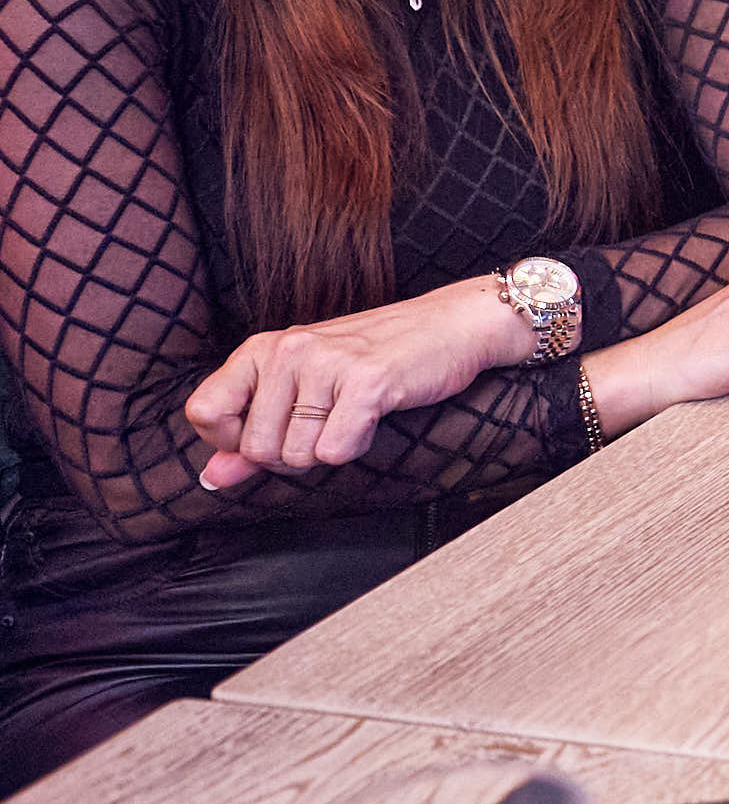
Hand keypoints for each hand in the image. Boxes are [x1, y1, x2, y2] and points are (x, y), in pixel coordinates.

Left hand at [189, 276, 531, 491]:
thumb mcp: (304, 387)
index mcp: (263, 348)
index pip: (204, 412)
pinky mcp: (367, 382)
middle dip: (292, 456)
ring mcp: (327, 364)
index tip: (273, 430)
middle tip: (326, 425)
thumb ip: (252, 434)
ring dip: (328, 450)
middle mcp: (288, 351)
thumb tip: (212, 478)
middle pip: (255, 448)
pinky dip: (356, 447)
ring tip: (353, 416)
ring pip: (296, 456)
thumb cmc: (374, 358)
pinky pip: (336, 451)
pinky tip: (373, 417)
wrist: (449, 326)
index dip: (234, 441)